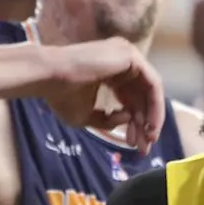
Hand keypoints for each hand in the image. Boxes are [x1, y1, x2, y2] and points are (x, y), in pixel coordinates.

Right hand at [43, 37, 165, 153]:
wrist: (48, 77)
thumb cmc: (61, 95)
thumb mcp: (88, 115)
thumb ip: (109, 120)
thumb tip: (129, 118)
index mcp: (111, 71)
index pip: (130, 98)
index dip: (134, 123)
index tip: (133, 144)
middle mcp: (121, 61)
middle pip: (142, 96)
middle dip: (144, 124)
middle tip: (143, 148)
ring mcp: (128, 56)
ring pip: (150, 91)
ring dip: (151, 118)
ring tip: (146, 141)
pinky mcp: (131, 57)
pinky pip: (153, 85)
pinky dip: (155, 106)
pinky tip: (149, 126)